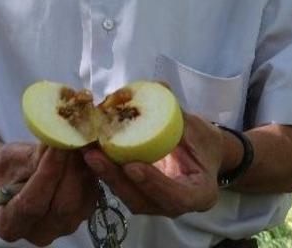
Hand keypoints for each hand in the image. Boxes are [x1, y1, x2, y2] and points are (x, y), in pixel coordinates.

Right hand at [0, 143, 97, 245]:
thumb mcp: (10, 159)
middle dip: (70, 168)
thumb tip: (55, 142)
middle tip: (74, 137)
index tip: (56, 145)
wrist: (16, 177)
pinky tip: (88, 150)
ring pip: (82, 199)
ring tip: (82, 139)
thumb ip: (31, 158)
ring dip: (84, 167)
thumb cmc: (7, 169)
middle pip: (63, 205)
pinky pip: (92, 194)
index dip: (47, 173)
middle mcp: (40, 233)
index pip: (32, 203)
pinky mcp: (83, 214)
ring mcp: (64, 227)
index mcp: (9, 225)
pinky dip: (92, 171)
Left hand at [82, 112, 224, 217]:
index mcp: (200, 193)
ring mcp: (156, 203)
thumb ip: (178, 112)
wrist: (202, 154)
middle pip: (144, 201)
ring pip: (129, 197)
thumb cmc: (204, 141)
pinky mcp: (141, 195)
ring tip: (88, 153)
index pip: (177, 198)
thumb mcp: (197, 127)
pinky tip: (91, 153)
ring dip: (106, 176)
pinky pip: (122, 187)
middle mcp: (177, 206)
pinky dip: (106, 172)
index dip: (153, 183)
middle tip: (96, 157)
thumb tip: (159, 86)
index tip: (132, 166)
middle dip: (117, 180)